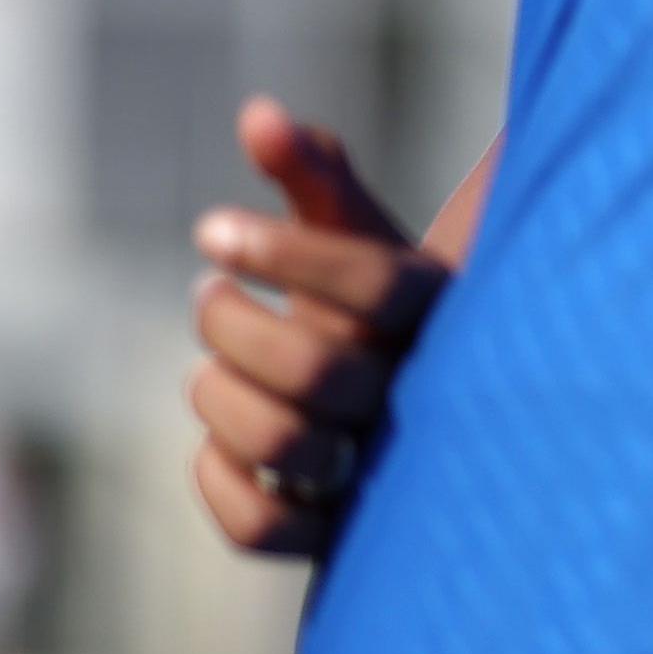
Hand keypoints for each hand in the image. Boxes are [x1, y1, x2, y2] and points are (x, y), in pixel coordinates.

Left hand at [185, 99, 449, 558]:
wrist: (423, 419)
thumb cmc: (381, 313)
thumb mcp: (361, 236)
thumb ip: (315, 177)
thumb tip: (257, 114)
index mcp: (444, 316)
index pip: (379, 285)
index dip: (287, 253)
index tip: (211, 229)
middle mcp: (424, 398)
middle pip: (321, 374)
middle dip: (233, 327)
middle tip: (207, 295)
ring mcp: (385, 473)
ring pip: (286, 448)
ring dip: (218, 398)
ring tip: (207, 367)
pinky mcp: (337, 539)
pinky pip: (259, 530)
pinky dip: (216, 480)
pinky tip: (217, 443)